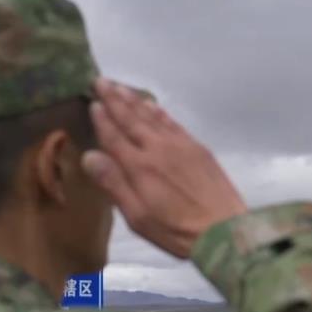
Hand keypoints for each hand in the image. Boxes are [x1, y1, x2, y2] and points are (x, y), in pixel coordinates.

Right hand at [83, 78, 247, 257]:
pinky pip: (172, 122)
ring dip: (134, 100)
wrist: (223, 230)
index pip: (114, 137)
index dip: (102, 120)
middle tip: (101, 81)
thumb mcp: (137, 216)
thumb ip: (113, 184)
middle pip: (131, 119)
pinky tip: (152, 104)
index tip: (92, 103)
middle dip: (114, 100)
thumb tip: (89, 155)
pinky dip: (159, 111)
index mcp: (139, 167)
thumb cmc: (175, 231)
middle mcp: (157, 148)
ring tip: (121, 87)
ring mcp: (179, 145)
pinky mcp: (197, 148)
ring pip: (152, 116)